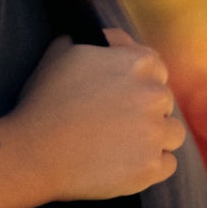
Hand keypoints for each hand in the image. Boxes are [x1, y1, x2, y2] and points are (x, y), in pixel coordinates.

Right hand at [14, 29, 185, 200]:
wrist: (34, 152)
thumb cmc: (45, 100)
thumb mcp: (65, 50)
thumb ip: (102, 39)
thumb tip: (119, 42)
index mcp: (139, 63)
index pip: (157, 69)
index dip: (138, 83)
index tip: (120, 96)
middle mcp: (154, 95)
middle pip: (164, 102)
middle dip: (145, 110)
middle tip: (115, 123)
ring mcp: (155, 133)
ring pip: (172, 133)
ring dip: (154, 138)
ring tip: (122, 145)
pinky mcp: (151, 167)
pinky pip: (167, 164)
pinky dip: (151, 166)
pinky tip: (125, 164)